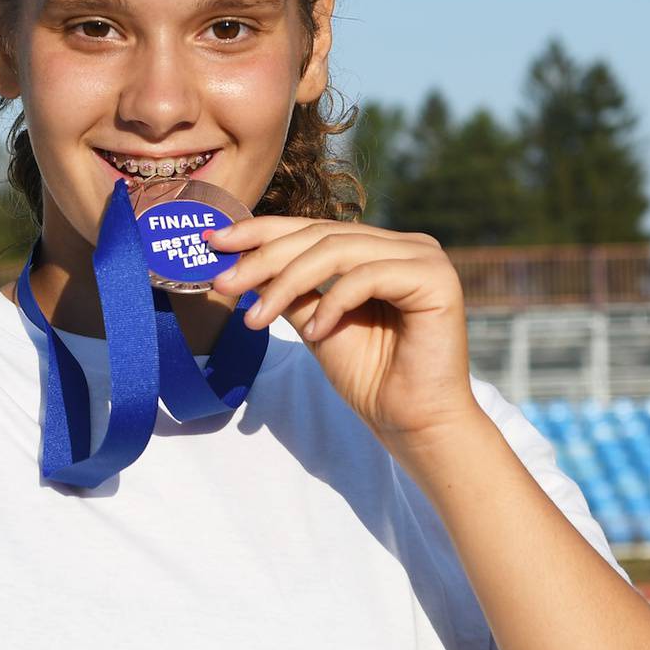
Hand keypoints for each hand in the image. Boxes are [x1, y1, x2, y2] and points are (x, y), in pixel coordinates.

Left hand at [206, 217, 479, 447]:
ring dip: (286, 283)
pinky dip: (334, 303)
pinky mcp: (435, 278)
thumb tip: (239, 261)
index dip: (261, 231)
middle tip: (222, 283)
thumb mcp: (314, 322)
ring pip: (336, 251)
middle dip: (263, 258)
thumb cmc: (369, 376)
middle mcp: (403, 244)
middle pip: (319, 235)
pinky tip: (317, 332)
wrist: (411, 421)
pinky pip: (367, 276)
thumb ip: (288, 289)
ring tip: (256, 318)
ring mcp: (423, 257)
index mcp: (377, 248)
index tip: (214, 241)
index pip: (311, 228)